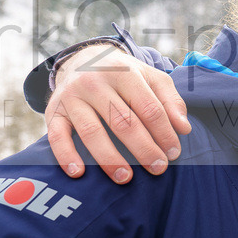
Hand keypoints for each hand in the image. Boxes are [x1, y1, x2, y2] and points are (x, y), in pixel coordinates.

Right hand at [45, 45, 190, 182]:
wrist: (83, 58)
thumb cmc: (124, 75)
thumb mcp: (151, 78)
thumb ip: (170, 101)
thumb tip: (184, 128)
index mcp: (124, 73)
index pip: (149, 107)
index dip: (163, 132)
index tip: (174, 153)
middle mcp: (95, 83)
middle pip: (123, 121)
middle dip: (143, 148)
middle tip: (157, 168)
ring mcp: (72, 97)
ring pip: (92, 132)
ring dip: (110, 158)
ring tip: (126, 178)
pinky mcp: (54, 111)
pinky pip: (57, 136)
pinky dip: (66, 156)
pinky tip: (79, 173)